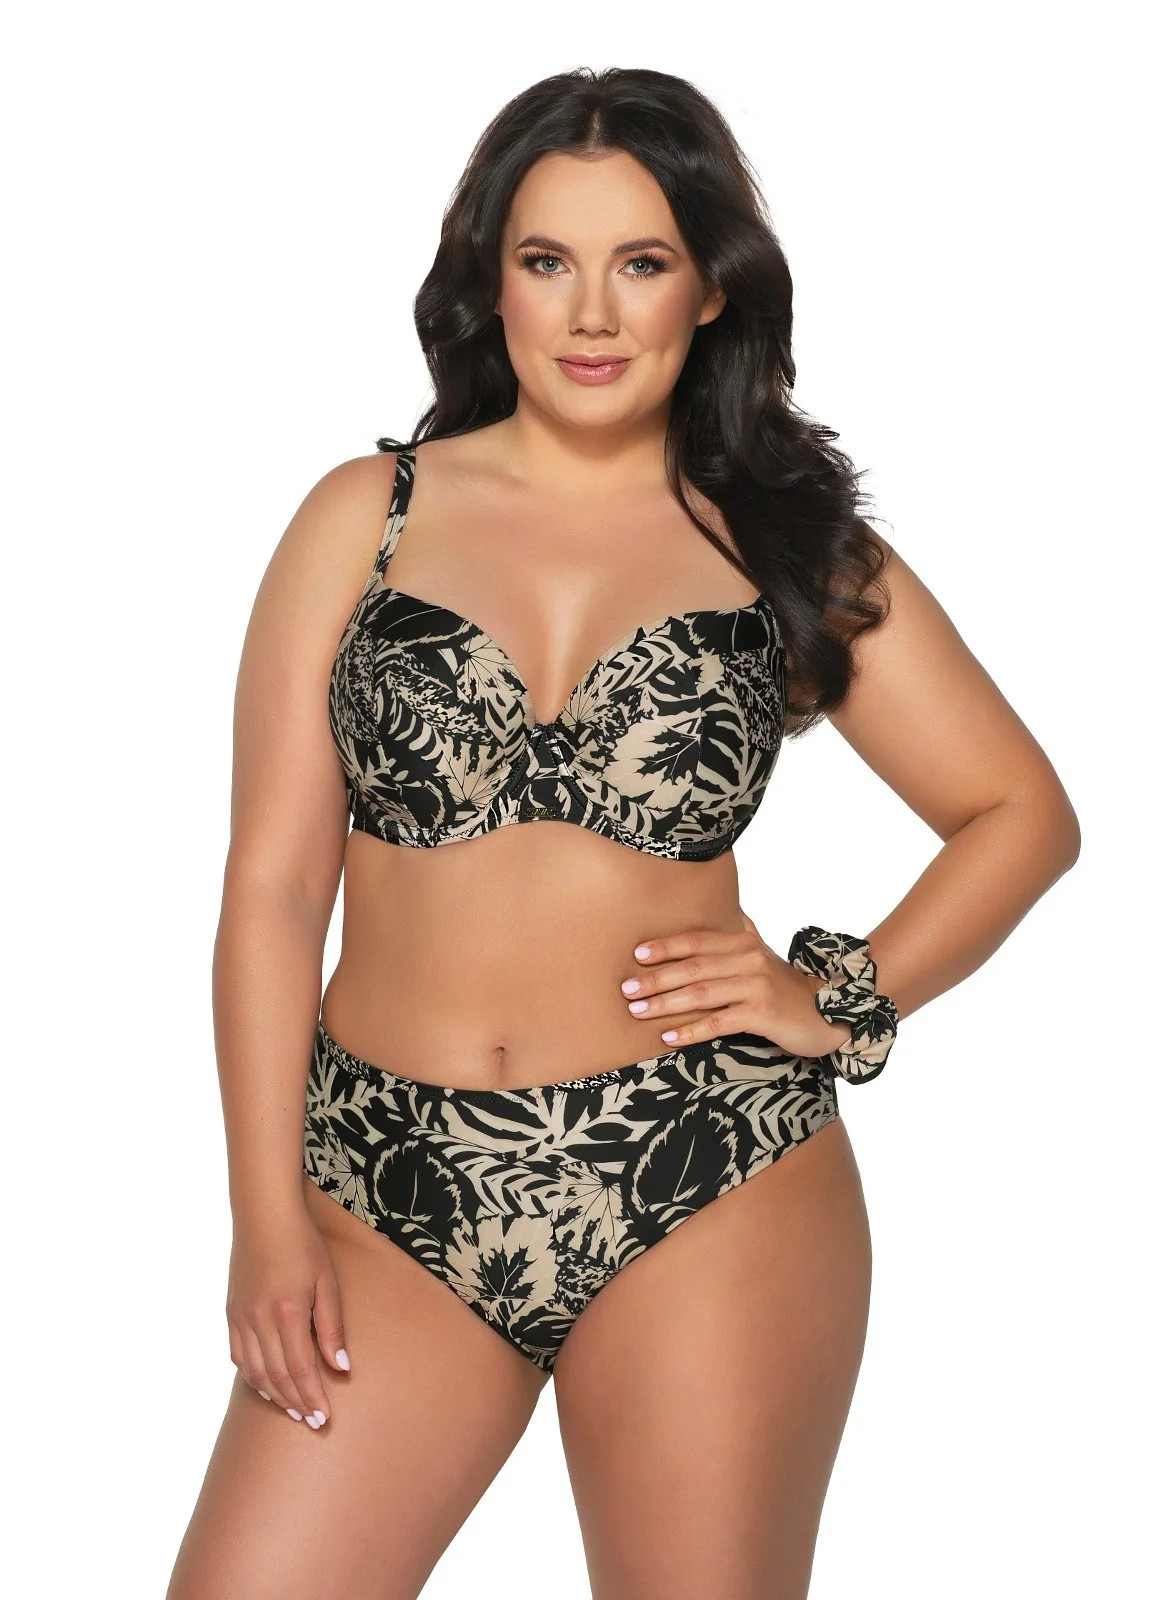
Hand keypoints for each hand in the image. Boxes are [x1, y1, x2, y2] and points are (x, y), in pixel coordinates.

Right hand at [226, 1203, 349, 1429]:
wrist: (264, 1215)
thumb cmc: (303, 1243)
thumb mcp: (327, 1281)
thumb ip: (332, 1326)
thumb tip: (341, 1367)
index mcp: (288, 1312)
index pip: (301, 1369)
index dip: (313, 1397)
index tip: (324, 1419)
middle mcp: (260, 1320)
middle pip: (278, 1376)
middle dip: (296, 1402)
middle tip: (312, 1422)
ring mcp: (242, 1317)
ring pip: (256, 1371)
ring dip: (275, 1395)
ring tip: (293, 1409)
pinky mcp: (232, 1312)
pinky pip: (239, 1355)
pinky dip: (253, 1376)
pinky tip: (266, 1385)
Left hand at [620, 914, 852, 1056]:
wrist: (829, 1011)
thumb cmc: (787, 987)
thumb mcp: (764, 955)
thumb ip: (744, 933)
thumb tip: (730, 910)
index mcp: (744, 942)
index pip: (696, 941)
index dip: (665, 947)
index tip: (636, 955)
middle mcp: (748, 959)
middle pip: (692, 967)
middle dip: (655, 978)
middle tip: (625, 989)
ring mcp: (756, 985)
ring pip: (700, 993)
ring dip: (664, 1003)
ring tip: (638, 1011)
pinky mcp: (762, 1013)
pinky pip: (718, 1022)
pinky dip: (691, 1030)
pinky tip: (668, 1037)